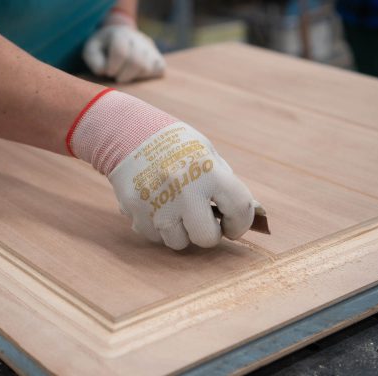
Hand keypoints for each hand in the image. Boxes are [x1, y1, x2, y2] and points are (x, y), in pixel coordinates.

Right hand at [67, 89, 257, 249]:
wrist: (129, 133)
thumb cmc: (176, 145)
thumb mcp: (207, 154)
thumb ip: (225, 183)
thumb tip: (248, 215)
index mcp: (209, 172)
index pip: (239, 210)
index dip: (241, 223)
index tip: (233, 225)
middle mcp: (185, 191)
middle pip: (206, 238)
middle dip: (209, 233)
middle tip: (205, 221)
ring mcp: (158, 204)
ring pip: (178, 242)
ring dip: (181, 231)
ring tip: (176, 209)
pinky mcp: (135, 212)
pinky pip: (154, 236)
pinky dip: (157, 226)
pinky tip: (156, 205)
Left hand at [82, 13, 164, 82]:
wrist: (120, 37)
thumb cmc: (103, 48)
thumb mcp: (91, 50)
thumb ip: (94, 61)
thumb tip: (105, 72)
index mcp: (121, 34)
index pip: (121, 53)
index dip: (112, 68)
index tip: (108, 71)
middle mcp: (139, 39)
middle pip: (136, 62)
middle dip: (123, 75)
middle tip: (117, 76)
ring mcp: (151, 48)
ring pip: (147, 68)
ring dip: (133, 77)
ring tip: (125, 74)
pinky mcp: (159, 58)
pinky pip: (159, 70)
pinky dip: (148, 76)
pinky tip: (137, 74)